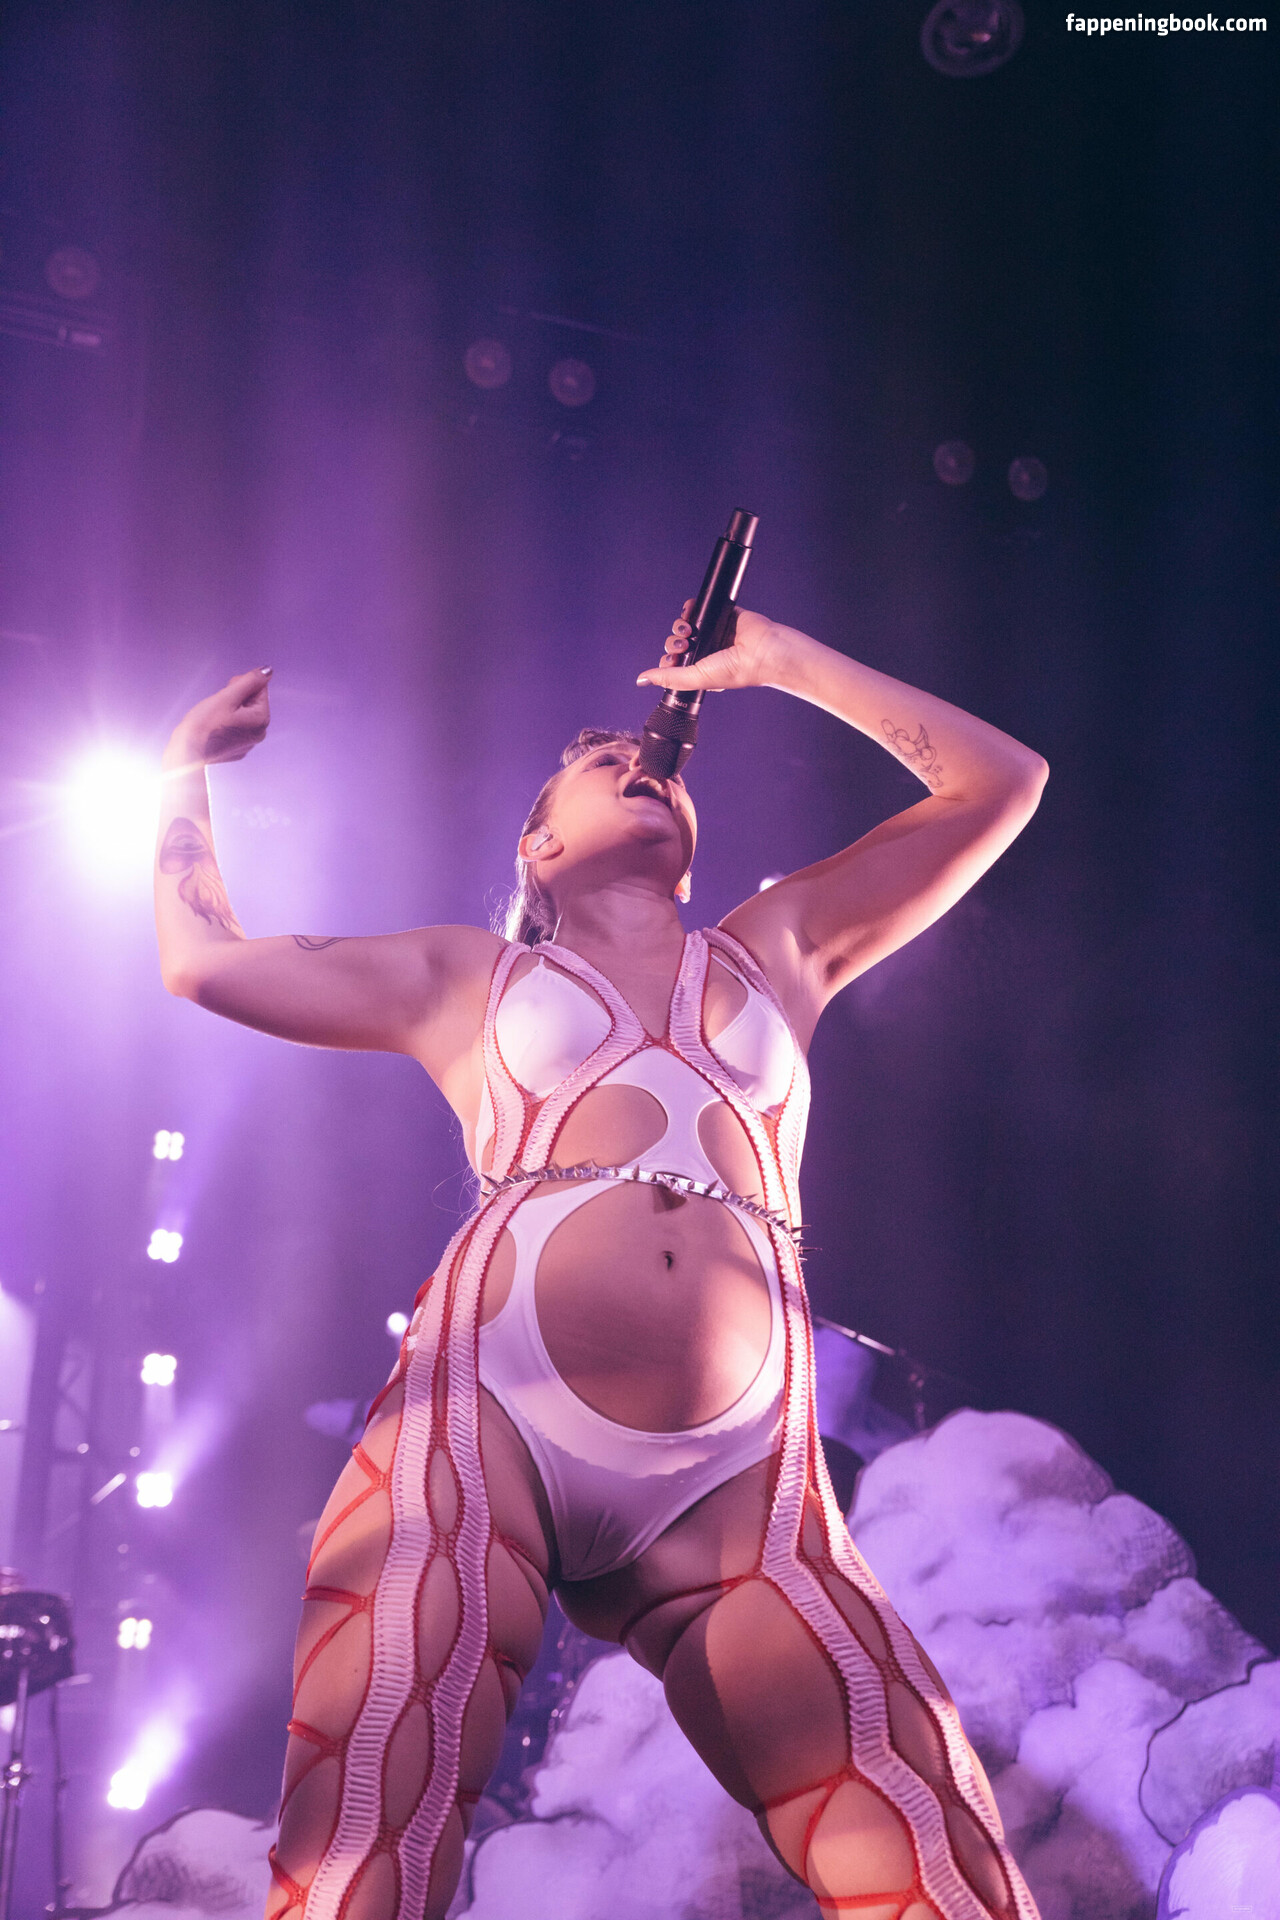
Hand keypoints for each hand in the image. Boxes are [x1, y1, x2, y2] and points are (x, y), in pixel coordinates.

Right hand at [165, 669, 272, 767]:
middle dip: (235, 697)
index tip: (226, 693)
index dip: (240, 684)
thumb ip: (249, 681)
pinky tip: (212, 727)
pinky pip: (233, 727)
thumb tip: (267, 671)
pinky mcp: (234, 749)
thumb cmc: (204, 723)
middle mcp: (259, 733)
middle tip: (217, 705)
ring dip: (228, 708)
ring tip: (213, 716)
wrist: (186, 751)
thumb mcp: (228, 696)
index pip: (259, 688)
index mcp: (261, 720)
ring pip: (241, 714)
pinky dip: (224, 722)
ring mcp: (247, 743)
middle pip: (251, 702)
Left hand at [636, 602, 783, 693]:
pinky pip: (697, 608)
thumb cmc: (737, 669)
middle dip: (674, 643)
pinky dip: (689, 607)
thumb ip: (670, 678)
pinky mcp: (719, 615)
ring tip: (688, 630)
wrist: (762, 650)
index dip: (668, 661)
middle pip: (676, 643)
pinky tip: (689, 612)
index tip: (673, 661)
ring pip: (684, 625)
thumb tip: (641, 680)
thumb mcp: (697, 678)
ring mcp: (712, 633)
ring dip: (679, 626)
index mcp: (701, 670)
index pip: (674, 664)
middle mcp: (705, 652)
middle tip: (683, 646)